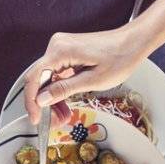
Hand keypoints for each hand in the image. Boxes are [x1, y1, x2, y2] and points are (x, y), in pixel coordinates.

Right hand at [21, 28, 142, 123]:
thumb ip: (64, 89)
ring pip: (48, 77)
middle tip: (55, 121)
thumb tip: (41, 100)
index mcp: (60, 50)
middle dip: (45, 102)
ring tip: (64, 115)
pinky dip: (60, 88)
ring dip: (53, 97)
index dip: (31, 100)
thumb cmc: (119, 59)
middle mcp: (56, 45)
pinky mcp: (67, 51)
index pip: (34, 77)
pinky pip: (57, 73)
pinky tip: (66, 103)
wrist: (133, 42)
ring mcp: (61, 47)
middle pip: (40, 78)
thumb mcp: (93, 81)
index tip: (35, 118)